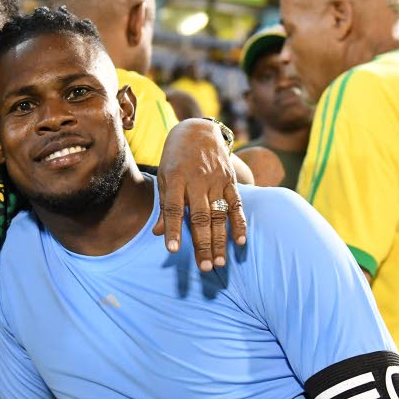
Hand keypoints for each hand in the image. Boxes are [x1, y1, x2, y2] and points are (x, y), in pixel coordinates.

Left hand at [152, 118, 246, 270]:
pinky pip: (237, 205)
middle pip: (200, 217)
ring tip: (219, 262)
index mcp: (175, 179)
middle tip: (204, 268)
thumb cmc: (175, 158)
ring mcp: (216, 180)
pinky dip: (239, 223)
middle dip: (202, 244)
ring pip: (219, 215)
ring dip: (220, 241)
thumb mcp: (164, 177)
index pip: (174, 208)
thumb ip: (164, 206)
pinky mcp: (230, 180)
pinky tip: (240, 242)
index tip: (173, 250)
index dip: (174, 229)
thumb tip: (158, 233)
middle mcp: (197, 180)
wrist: (198, 130)